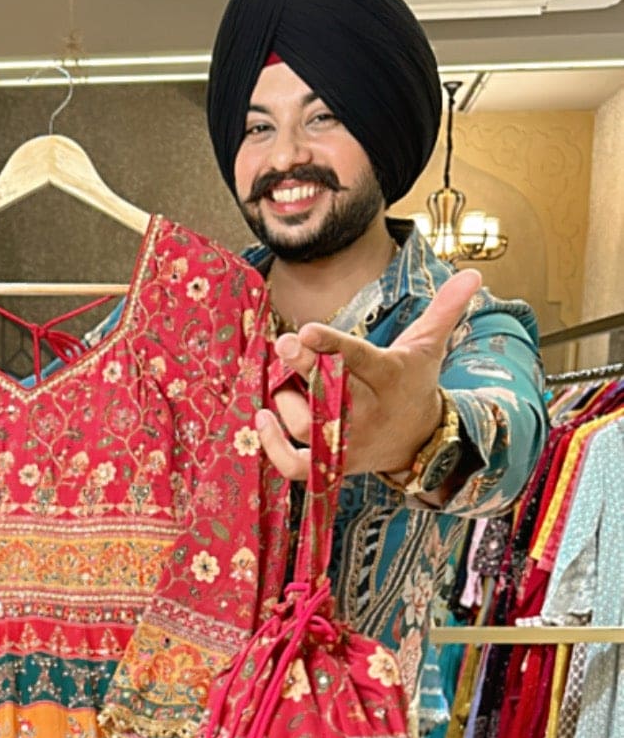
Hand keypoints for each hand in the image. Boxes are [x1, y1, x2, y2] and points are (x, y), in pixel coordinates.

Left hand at [257, 267, 481, 483]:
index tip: (306, 330)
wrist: (418, 439)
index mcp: (388, 377)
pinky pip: (297, 465)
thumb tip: (473, 272)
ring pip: (307, 424)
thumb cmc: (412, 383)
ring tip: (284, 381)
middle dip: (305, 367)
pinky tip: (262, 418)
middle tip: (284, 343)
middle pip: (330, 392)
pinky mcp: (333, 464)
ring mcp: (349, 442)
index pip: (358, 359)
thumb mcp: (428, 346)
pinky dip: (275, 449)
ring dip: (287, 400)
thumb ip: (443, 310)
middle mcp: (368, 412)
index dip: (331, 346)